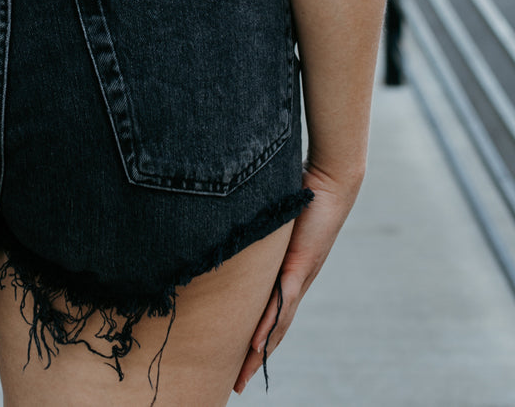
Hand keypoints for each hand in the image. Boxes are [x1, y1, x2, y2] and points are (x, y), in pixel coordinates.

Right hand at [232, 162, 362, 392]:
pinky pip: (280, 301)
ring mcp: (299, 276)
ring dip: (259, 353)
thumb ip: (259, 228)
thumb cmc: (303, 191)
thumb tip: (233, 221)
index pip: (272, 314)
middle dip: (255, 359)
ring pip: (277, 324)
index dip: (258, 340)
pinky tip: (255, 344)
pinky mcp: (299, 264)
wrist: (333, 181)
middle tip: (237, 385)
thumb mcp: (274, 217)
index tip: (242, 361)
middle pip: (274, 330)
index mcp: (291, 273)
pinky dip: (267, 325)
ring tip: (243, 376)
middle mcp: (297, 282)